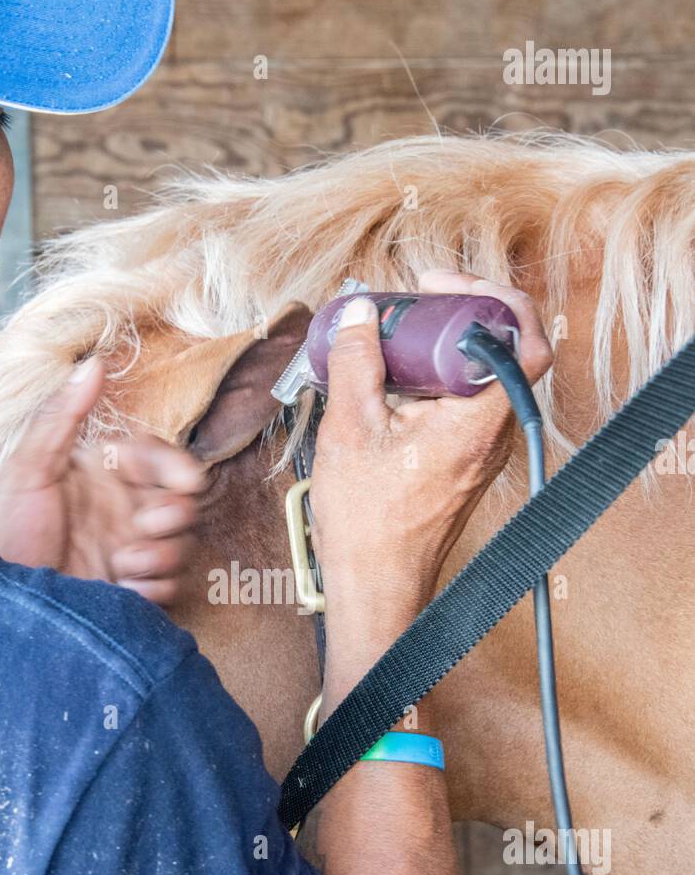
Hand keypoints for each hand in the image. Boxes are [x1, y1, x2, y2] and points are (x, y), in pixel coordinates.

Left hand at [0, 359, 205, 604]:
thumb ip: (60, 417)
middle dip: (174, 513)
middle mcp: (121, 511)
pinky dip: (156, 588)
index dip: (176, 465)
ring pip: (181, 544)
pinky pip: (170, 586)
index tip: (185, 480)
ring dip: (163, 554)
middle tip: (145, 526)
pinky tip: (124, 589)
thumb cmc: (2, 532)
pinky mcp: (131, 592)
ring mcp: (129, 552)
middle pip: (181, 502)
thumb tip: (93, 363)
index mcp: (101, 475)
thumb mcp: (26, 470)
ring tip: (123, 565)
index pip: (158, 458)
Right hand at [309, 271, 553, 614]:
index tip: (440, 289)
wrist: (375, 585)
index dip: (491, 299)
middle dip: (457, 314)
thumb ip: (356, 362)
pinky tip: (389, 381)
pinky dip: (431, 380)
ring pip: (478, 375)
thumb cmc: (368, 525)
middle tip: (412, 303)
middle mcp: (492, 434)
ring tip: (393, 338)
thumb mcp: (349, 430)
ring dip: (440, 348)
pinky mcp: (464, 460)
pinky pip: (460, 402)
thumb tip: (362, 313)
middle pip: (501, 350)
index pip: (524, 342)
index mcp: (478, 423)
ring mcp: (481, 449)